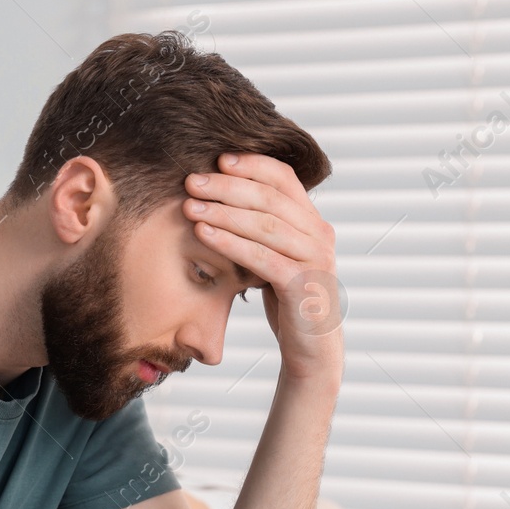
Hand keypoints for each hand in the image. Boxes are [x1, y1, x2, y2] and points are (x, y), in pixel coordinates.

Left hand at [182, 152, 343, 385]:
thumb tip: (226, 197)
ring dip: (223, 212)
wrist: (311, 349)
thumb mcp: (277, 257)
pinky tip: (204, 233)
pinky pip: (260, 257)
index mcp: (314, 222)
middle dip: (227, 186)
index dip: (252, 164)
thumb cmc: (288, 301)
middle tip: (192, 180)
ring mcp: (314, 259)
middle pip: (270, 197)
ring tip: (189, 205)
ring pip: (264, 225)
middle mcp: (320, 234)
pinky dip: (229, 242)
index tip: (217, 159)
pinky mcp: (302, 285)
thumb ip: (265, 229)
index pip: (284, 178)